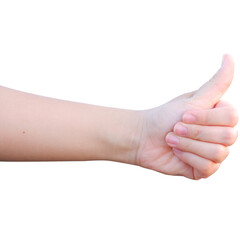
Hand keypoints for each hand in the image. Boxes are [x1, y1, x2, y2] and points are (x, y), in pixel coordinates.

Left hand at [135, 55, 237, 179]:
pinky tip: (176, 152)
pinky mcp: (203, 169)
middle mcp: (219, 135)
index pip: (231, 118)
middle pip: (227, 137)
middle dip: (195, 132)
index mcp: (218, 117)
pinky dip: (188, 158)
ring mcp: (212, 153)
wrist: (143, 137)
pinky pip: (208, 168)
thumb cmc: (164, 116)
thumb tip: (228, 56)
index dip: (205, 118)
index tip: (183, 115)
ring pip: (218, 153)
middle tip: (175, 127)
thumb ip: (216, 83)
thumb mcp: (193, 100)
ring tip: (172, 139)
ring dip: (188, 145)